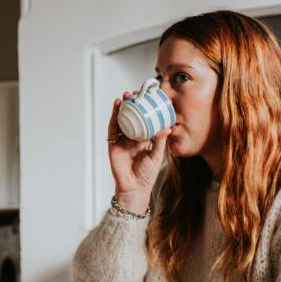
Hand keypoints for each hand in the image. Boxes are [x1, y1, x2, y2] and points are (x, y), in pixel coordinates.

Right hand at [107, 92, 170, 211]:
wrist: (134, 188)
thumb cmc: (147, 174)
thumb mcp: (157, 156)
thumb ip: (160, 142)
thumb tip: (167, 128)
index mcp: (145, 138)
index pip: (145, 119)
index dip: (145, 108)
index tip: (149, 97)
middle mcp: (133, 136)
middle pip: (132, 116)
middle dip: (133, 104)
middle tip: (136, 93)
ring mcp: (122, 139)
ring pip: (122, 119)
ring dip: (123, 107)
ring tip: (126, 96)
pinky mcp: (113, 144)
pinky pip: (113, 128)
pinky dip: (114, 117)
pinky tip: (117, 107)